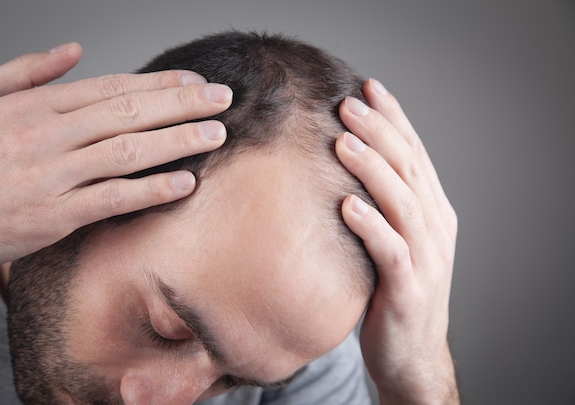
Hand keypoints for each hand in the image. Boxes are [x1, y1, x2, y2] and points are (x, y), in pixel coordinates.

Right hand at [0, 42, 231, 273]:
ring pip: (127, 151)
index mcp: (33, 106)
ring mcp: (51, 175)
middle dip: (182, 103)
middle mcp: (47, 135)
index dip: (160, 83)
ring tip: (215, 135)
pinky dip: (151, 190)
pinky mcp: (50, 217)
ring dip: (177, 141)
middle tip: (223, 100)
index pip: (111, 86)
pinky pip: (111, 199)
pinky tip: (184, 184)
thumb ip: (25, 72)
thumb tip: (72, 50)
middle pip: (129, 112)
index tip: (195, 81)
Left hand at [336, 79, 458, 403]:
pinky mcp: (409, 289)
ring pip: (402, 203)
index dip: (394, 118)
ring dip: (374, 170)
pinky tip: (347, 205)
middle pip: (408, 169)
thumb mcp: (391, 240)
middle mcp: (434, 227)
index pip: (413, 153)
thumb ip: (378, 203)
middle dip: (380, 132)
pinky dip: (371, 226)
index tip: (369, 87)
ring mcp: (426, 258)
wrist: (410, 353)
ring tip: (344, 142)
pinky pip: (391, 251)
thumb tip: (341, 162)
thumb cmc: (391, 291)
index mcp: (432, 211)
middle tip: (348, 104)